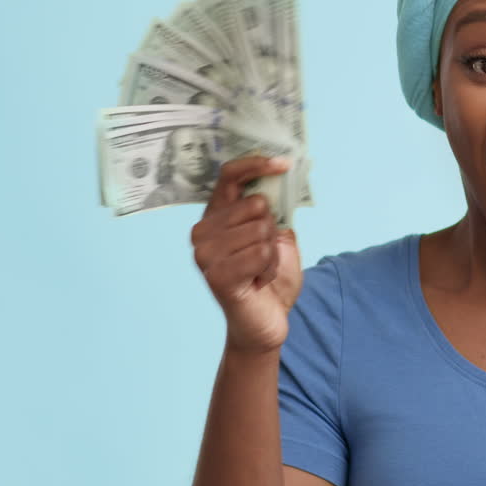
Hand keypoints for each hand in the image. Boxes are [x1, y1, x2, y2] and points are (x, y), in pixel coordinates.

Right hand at [191, 156, 302, 353]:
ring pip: (261, 229)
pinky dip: (270, 268)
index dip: (256, 164)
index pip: (229, 176)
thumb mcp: (276, 236)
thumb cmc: (269, 278)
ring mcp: (205, 254)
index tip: (283, 163)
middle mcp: (202, 232)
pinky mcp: (216, 274)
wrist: (266, 322)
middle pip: (255, 204)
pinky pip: (262, 252)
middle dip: (272, 229)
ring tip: (260, 271)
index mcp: (215, 216)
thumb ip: (273, 209)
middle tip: (263, 255)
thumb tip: (280, 175)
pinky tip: (258, 282)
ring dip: (272, 253)